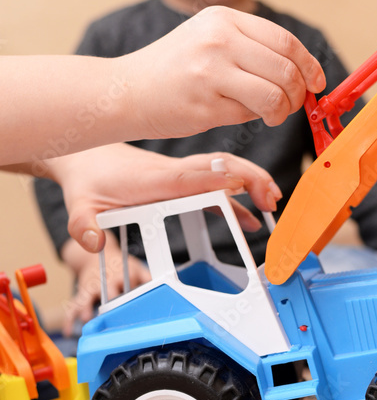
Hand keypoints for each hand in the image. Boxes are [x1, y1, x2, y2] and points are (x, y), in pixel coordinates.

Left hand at [48, 145, 282, 251]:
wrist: (88, 157)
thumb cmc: (89, 179)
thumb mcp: (79, 204)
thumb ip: (83, 225)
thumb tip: (92, 241)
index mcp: (152, 179)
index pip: (187, 177)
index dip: (213, 180)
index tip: (240, 184)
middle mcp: (173, 173)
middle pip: (217, 170)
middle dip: (248, 179)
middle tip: (271, 197)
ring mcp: (182, 176)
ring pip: (223, 173)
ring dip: (251, 183)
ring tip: (273, 203)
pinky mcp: (185, 183)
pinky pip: (218, 187)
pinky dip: (239, 199)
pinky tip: (252, 218)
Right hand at [61, 235, 149, 332]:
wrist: (94, 254)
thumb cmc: (120, 265)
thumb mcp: (136, 266)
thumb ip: (148, 276)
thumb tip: (163, 284)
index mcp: (121, 274)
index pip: (128, 283)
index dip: (132, 291)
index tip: (137, 302)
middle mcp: (105, 281)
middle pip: (107, 292)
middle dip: (110, 303)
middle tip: (112, 315)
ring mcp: (91, 287)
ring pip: (86, 298)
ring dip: (86, 308)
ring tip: (86, 319)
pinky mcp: (82, 293)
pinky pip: (72, 306)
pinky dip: (69, 319)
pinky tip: (68, 331)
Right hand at [123, 5, 326, 137]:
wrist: (127, 91)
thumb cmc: (174, 70)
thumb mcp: (209, 39)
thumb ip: (250, 48)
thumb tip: (301, 75)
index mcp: (223, 18)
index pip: (285, 40)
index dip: (309, 65)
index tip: (317, 82)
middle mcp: (219, 39)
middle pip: (286, 68)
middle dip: (299, 92)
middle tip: (294, 104)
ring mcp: (212, 71)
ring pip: (275, 94)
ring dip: (283, 111)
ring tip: (273, 114)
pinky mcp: (206, 103)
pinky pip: (252, 114)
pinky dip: (259, 119)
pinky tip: (246, 116)